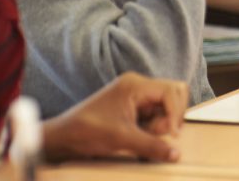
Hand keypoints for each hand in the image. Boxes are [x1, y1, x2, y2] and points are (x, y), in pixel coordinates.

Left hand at [42, 72, 188, 162]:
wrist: (61, 138)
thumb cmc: (86, 132)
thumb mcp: (122, 140)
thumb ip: (151, 146)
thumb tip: (176, 154)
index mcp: (135, 85)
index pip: (170, 91)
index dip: (176, 112)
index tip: (173, 134)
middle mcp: (137, 85)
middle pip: (172, 93)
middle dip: (171, 115)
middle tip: (159, 133)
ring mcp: (135, 95)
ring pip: (164, 105)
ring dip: (161, 123)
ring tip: (143, 136)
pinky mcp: (132, 107)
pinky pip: (153, 113)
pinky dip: (152, 127)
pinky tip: (139, 137)